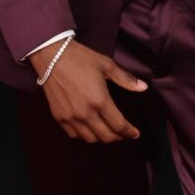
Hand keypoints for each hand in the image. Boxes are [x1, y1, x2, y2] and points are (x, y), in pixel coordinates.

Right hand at [28, 38, 148, 141]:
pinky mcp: (59, 116)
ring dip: (102, 138)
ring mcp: (70, 117)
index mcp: (100, 100)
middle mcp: (85, 113)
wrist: (51, 56)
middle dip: (118, 137)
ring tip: (108, 131)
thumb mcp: (106, 65)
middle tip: (124, 134)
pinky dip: (84, 135)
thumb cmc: (80, 58)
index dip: (129, 132)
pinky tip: (89, 129)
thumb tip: (143, 87)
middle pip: (106, 136)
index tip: (135, 133)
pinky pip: (74, 135)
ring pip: (90, 139)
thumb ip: (125, 79)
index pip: (119, 125)